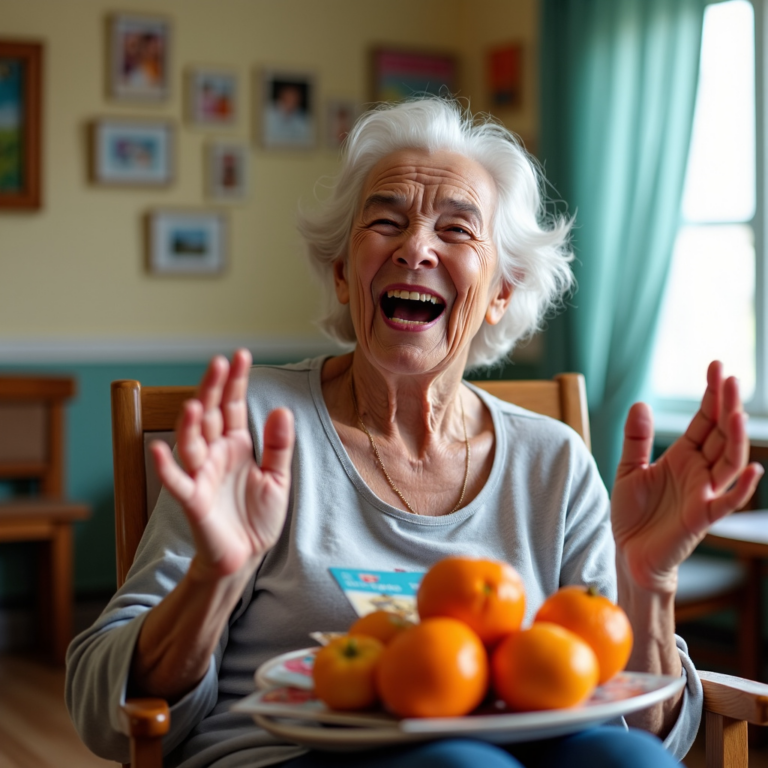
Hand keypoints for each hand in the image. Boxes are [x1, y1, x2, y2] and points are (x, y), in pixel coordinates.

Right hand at [150, 349, 294, 579]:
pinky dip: (166, 467)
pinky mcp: (192, 500)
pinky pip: (176, 481)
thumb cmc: (257, 515)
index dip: (236, 382)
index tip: (241, 355)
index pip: (233, 406)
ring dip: (191, 423)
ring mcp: (201, 474)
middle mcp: (215, 453)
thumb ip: (278, 446)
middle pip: (210, 415)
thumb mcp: (278, 478)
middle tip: (219, 362)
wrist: (245, 555)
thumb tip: (282, 409)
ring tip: (196, 402)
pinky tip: (158, 450)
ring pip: (191, 442)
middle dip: (213, 389)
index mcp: (236, 444)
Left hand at [610, 360, 762, 592]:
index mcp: (683, 457)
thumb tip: (642, 403)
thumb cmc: (633, 515)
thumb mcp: (628, 470)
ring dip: (736, 438)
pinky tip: (753, 470)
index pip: (705, 421)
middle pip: (722, 434)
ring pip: (729, 462)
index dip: (712, 395)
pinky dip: (742, 488)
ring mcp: (704, 493)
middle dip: (727, 406)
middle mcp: (699, 471)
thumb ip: (636, 439)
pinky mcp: (702, 517)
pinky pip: (727, 502)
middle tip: (730, 377)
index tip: (717, 366)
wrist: (630, 554)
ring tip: (736, 412)